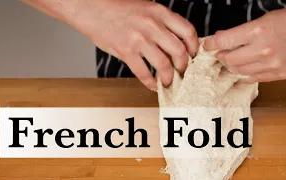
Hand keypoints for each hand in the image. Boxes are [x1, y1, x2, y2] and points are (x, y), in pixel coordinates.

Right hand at [72, 0, 198, 90]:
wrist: (91, 7)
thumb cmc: (117, 7)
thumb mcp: (145, 7)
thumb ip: (160, 22)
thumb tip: (173, 42)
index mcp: (159, 12)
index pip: (188, 31)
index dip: (194, 46)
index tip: (193, 54)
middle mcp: (152, 26)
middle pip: (179, 51)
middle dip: (184, 65)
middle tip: (182, 71)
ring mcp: (139, 39)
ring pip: (164, 65)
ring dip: (169, 77)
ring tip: (169, 82)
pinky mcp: (126, 51)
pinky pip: (143, 73)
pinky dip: (150, 83)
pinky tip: (152, 85)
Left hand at [203, 4, 285, 82]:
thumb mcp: (261, 20)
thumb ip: (240, 32)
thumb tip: (220, 39)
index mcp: (257, 31)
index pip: (224, 41)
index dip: (212, 44)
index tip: (207, 45)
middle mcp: (263, 50)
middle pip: (229, 60)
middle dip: (220, 57)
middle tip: (219, 54)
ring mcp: (272, 65)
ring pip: (239, 71)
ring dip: (231, 66)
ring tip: (230, 61)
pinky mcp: (279, 75)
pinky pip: (253, 79)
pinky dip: (244, 74)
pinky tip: (241, 70)